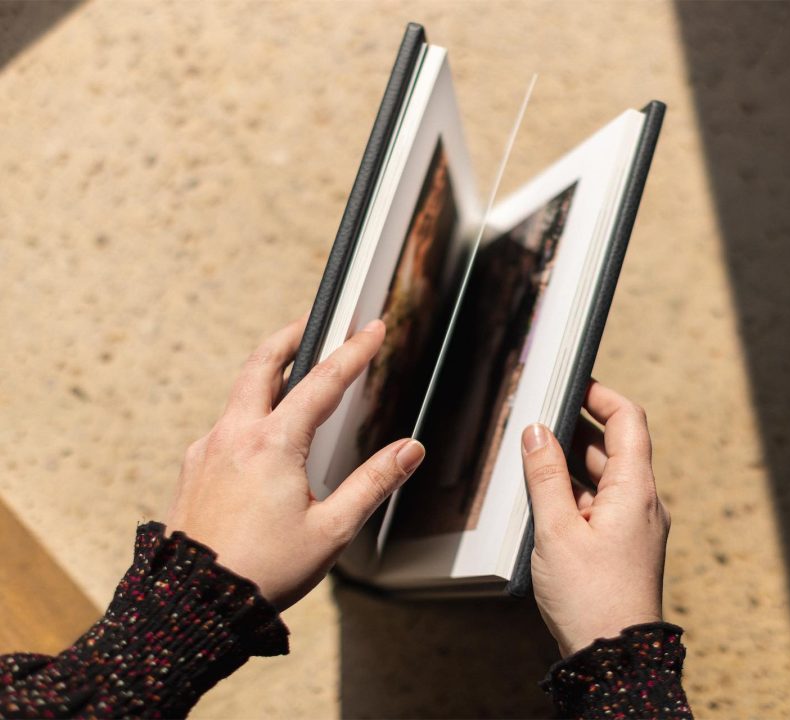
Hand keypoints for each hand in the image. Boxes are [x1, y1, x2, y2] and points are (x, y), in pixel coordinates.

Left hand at [165, 316, 424, 611]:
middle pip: (262, 363)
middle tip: (314, 323)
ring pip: (239, 392)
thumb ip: (374, 483)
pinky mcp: (191, 467)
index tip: (372, 328)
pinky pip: (224, 424)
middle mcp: (233, 436)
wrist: (192, 606)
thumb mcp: (332, 529)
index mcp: (272, 445)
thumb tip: (409, 450)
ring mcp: (206, 449)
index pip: (323, 383)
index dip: (354, 352)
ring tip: (293, 374)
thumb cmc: (263, 571)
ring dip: (268, 373)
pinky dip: (249, 411)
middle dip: (291, 336)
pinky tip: (263, 433)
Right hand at [521, 380, 669, 657]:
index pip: (628, 420)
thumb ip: (545, 476)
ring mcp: (635, 525)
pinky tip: (545, 495)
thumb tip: (535, 432)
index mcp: (636, 490)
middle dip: (578, 426)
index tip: (574, 382)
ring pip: (606, 475)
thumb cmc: (592, 598)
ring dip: (573, 460)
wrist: (615, 657)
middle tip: (540, 416)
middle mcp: (642, 502)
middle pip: (616, 446)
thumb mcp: (557, 530)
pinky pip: (601, 502)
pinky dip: (575, 489)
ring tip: (534, 452)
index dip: (602, 395)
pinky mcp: (623, 545)